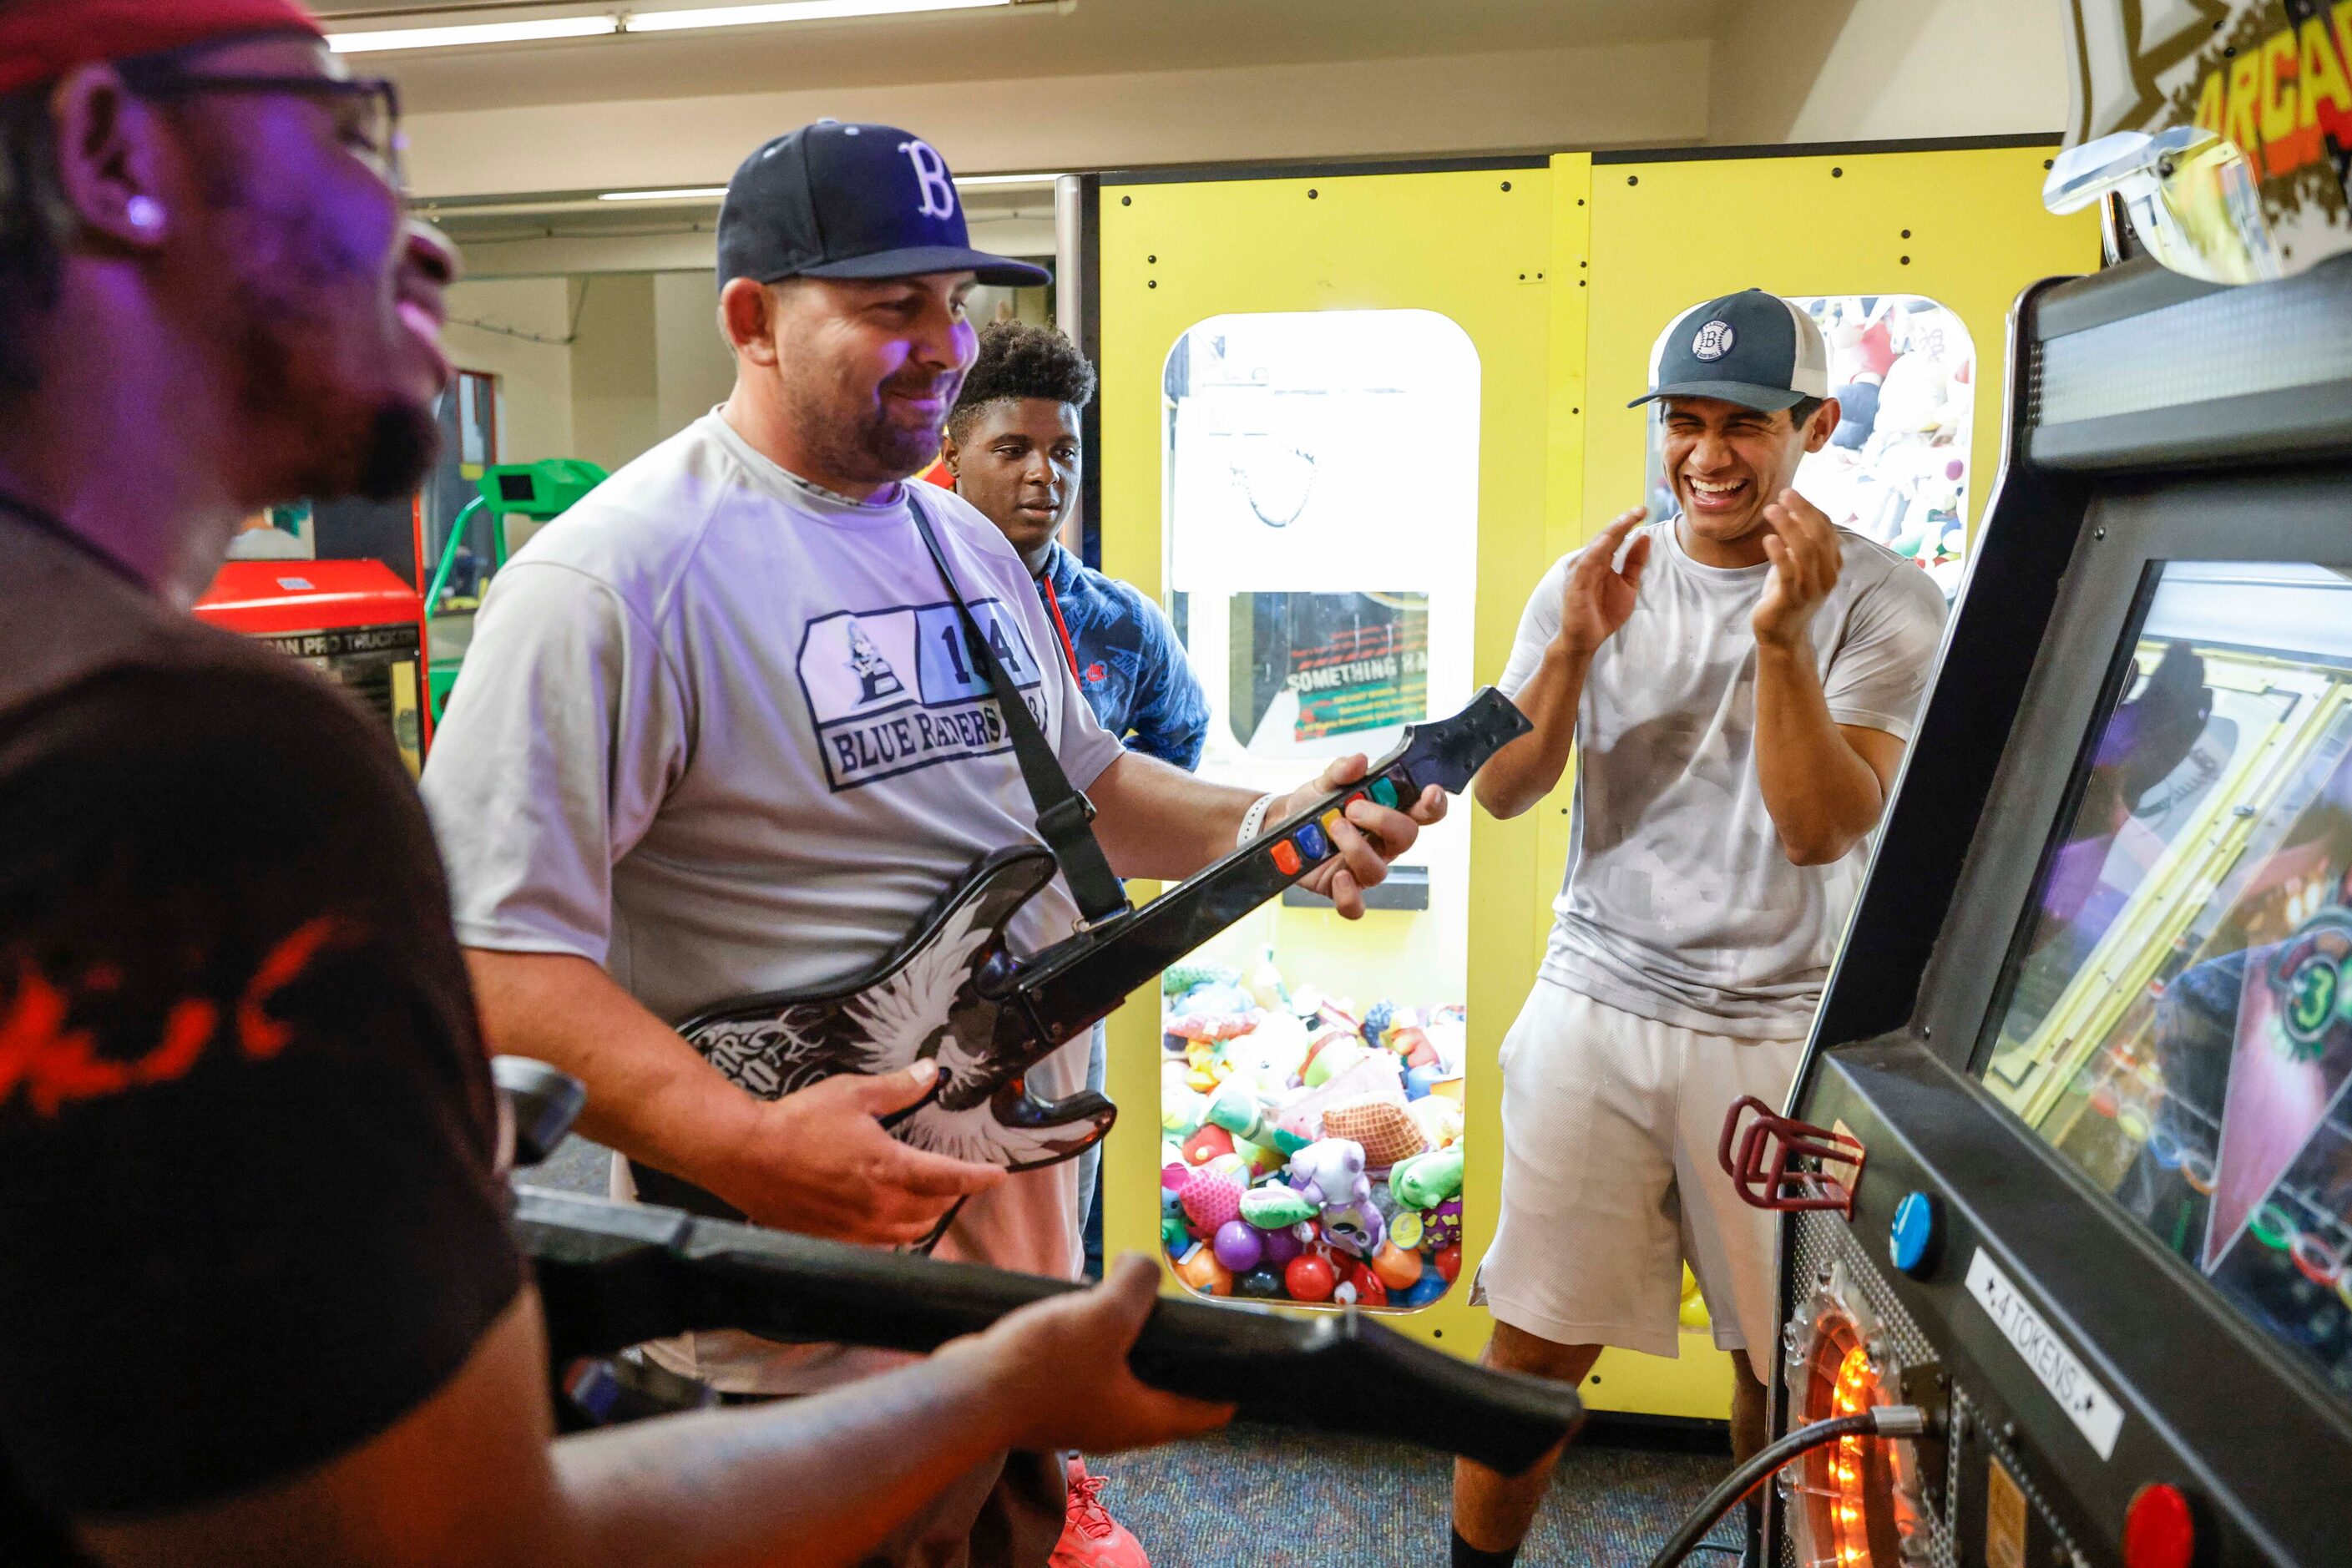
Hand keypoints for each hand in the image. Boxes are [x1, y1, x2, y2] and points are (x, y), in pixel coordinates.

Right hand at [711, 1060, 1005, 1245]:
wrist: (745, 1156)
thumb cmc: (794, 1124)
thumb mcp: (852, 1094)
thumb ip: (897, 1088)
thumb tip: (928, 1074)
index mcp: (888, 1169)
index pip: (950, 1180)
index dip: (979, 1178)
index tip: (997, 1175)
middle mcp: (877, 1206)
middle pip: (934, 1211)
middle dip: (950, 1195)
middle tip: (954, 1178)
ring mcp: (855, 1228)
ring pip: (909, 1232)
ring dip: (924, 1216)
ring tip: (925, 1197)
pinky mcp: (833, 1238)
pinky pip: (878, 1243)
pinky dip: (892, 1229)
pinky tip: (885, 1213)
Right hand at [956, 1255, 1234, 1452]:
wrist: (966, 1395)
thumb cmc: (1043, 1365)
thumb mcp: (1104, 1313)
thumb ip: (1137, 1283)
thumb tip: (1141, 1266)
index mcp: (1145, 1419)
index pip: (1209, 1410)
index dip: (1230, 1381)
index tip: (1240, 1346)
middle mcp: (1119, 1423)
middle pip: (1167, 1388)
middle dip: (1177, 1350)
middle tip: (1177, 1309)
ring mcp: (1082, 1413)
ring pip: (1124, 1375)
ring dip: (1130, 1341)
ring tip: (1126, 1298)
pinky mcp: (1051, 1398)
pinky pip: (1088, 1368)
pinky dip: (1094, 1343)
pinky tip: (1082, 1309)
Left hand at [1273, 753, 1446, 918]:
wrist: (1281, 824)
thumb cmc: (1312, 804)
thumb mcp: (1324, 782)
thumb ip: (1341, 771)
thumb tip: (1357, 761)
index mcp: (1387, 813)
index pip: (1423, 812)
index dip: (1433, 804)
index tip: (1430, 793)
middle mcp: (1382, 843)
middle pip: (1406, 837)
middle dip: (1384, 820)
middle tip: (1353, 809)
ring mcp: (1363, 867)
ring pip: (1379, 870)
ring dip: (1357, 848)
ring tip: (1333, 828)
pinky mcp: (1341, 888)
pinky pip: (1355, 905)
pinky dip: (1349, 895)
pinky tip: (1337, 876)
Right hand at [1556, 507, 1650, 658]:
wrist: (1586, 640)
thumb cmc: (1603, 614)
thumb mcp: (1627, 585)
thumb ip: (1634, 563)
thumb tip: (1645, 537)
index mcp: (1601, 561)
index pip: (1615, 538)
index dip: (1628, 524)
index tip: (1644, 510)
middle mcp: (1588, 562)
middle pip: (1607, 537)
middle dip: (1622, 523)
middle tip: (1640, 509)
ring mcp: (1580, 572)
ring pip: (1596, 546)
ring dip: (1611, 532)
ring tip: (1626, 519)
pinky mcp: (1575, 584)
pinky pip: (1586, 564)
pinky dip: (1596, 551)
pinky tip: (1608, 540)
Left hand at [1752, 488, 1842, 648]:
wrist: (1781, 635)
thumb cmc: (1788, 594)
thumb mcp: (1798, 564)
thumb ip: (1800, 540)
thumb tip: (1792, 508)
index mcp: (1831, 564)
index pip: (1827, 529)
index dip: (1810, 508)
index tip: (1790, 493)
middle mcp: (1827, 576)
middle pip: (1819, 535)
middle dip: (1802, 511)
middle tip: (1783, 494)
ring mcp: (1810, 589)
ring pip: (1805, 551)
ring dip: (1788, 526)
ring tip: (1770, 510)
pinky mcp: (1790, 600)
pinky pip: (1789, 572)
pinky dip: (1779, 553)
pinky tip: (1768, 539)